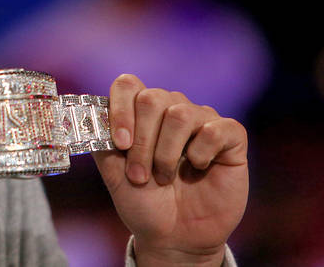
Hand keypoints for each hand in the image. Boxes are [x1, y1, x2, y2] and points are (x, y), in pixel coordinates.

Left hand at [92, 74, 247, 266]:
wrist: (174, 237)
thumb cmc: (144, 202)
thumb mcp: (113, 174)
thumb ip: (101, 141)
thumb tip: (92, 114)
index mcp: (141, 112)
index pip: (128, 85)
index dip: (120, 110)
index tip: (120, 144)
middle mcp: (171, 108)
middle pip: (151, 99)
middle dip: (141, 142)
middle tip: (139, 175)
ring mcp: (202, 120)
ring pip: (180, 114)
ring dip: (166, 153)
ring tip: (164, 177)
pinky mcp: (230, 137)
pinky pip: (214, 130)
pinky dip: (200, 154)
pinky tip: (198, 168)